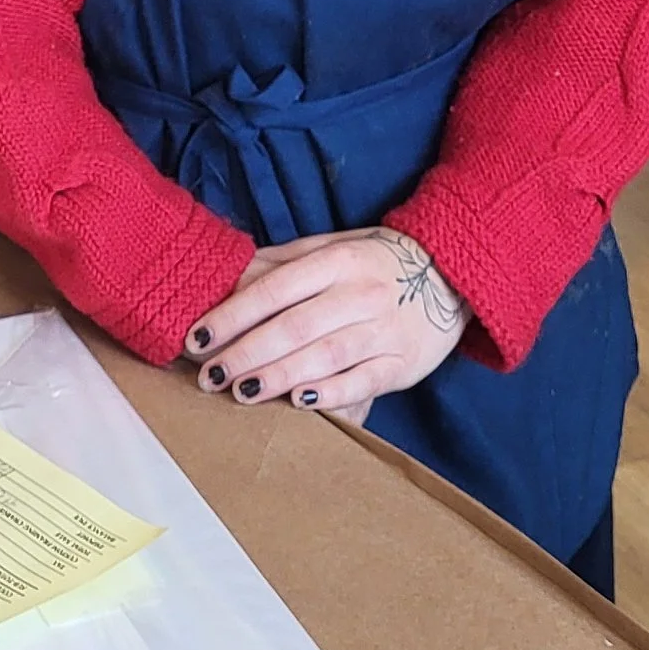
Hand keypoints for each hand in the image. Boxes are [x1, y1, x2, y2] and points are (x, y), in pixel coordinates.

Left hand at [183, 227, 467, 421]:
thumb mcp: (331, 247)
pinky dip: (330, 394)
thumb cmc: (375, 262)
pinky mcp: (403, 364)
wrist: (450, 274)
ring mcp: (384, 330)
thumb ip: (282, 263)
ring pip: (325, 356)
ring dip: (279, 376)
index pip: (276, 288)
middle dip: (247, 352)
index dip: (233, 314)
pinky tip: (299, 402)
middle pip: (295, 326)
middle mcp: (360, 293)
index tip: (198, 336)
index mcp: (337, 260)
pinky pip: (363, 382)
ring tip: (241, 392)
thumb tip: (226, 281)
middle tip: (209, 374)